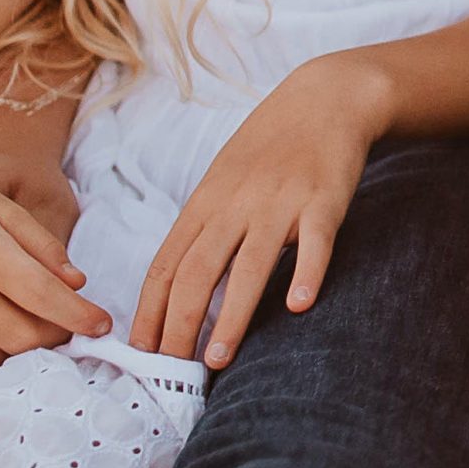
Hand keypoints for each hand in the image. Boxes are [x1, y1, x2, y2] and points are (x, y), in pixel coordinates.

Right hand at [0, 144, 108, 374]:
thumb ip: (45, 248)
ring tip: (30, 327)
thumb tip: (77, 285)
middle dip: (54, 337)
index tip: (102, 326)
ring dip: (18, 350)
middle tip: (66, 325)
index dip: (79, 317)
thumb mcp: (6, 209)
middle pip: (20, 338)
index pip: (43, 298)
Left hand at [132, 57, 382, 366]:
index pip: (167, 264)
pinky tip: (300, 305)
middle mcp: (238, 204)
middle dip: (180, 325)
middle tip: (173, 370)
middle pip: (198, 271)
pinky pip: (316, 241)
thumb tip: (175, 287)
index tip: (142, 353)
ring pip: (250, 265)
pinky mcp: (326, 199)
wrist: (326, 97)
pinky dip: (308, 273)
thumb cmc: (271, 146)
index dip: (150, 312)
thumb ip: (203, 227)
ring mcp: (283, 201)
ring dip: (232, 316)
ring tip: (219, 358)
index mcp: (207, 201)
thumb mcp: (224, 180)